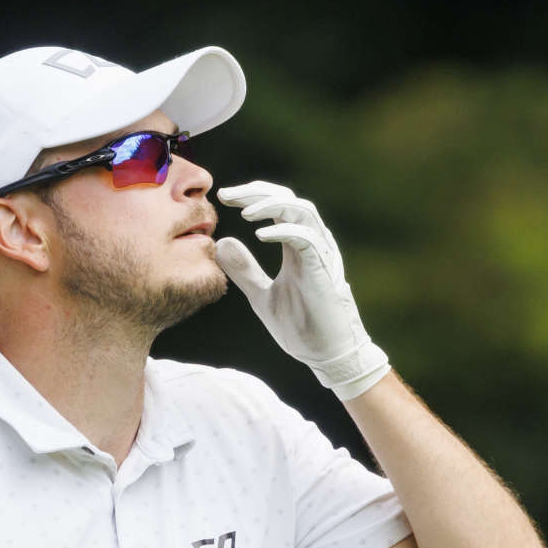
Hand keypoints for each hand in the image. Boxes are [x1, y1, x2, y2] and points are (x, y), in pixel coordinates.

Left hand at [213, 181, 391, 400]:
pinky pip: (307, 238)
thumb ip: (244, 270)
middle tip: (227, 195)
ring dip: (271, 205)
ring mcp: (320, 254)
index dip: (251, 196)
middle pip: (288, 199)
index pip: (277, 206)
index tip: (223, 197)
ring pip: (302, 210)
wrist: (326, 355)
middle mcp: (311, 243)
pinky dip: (284, 230)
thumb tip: (221, 243)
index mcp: (296, 245)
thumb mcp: (262, 295)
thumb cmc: (302, 326)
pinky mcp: (323, 270)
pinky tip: (260, 235)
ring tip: (244, 212)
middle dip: (257, 192)